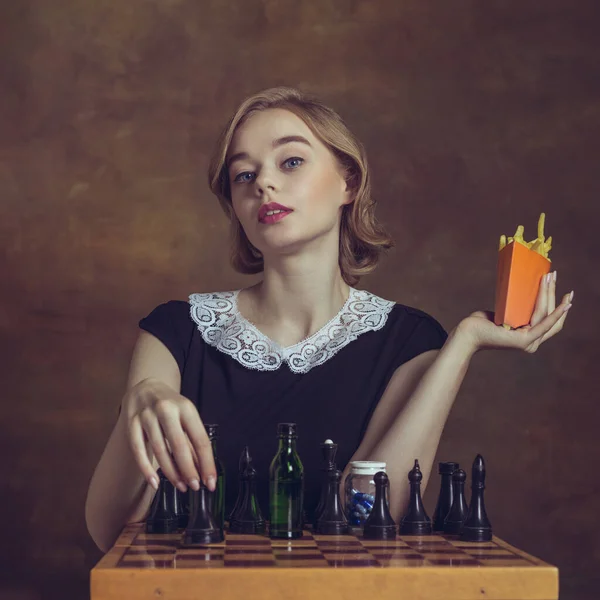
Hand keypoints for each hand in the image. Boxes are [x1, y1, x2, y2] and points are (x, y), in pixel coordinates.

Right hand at [122, 377, 215, 492]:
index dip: (206, 463)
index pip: (200, 439)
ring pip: (159, 450)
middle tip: (195, 486)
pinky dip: (146, 469)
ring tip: (180, 486)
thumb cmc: (171, 406)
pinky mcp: (131, 422)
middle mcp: (167, 410)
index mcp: (186, 408)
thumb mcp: (186, 416)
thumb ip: (192, 440)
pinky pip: (138, 450)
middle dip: (188, 470)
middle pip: (179, 445)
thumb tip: (202, 469)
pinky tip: (154, 482)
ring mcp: (147, 416)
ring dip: (171, 472)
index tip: (210, 481)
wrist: (145, 386)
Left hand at [457, 271, 572, 353]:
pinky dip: (556, 313)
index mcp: (528, 337)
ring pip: (546, 315)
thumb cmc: (481, 322)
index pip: (549, 321)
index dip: (558, 306)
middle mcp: (532, 342)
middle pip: (551, 316)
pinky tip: (564, 303)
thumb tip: (523, 293)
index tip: (562, 289)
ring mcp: (529, 343)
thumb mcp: (504, 313)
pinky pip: (544, 323)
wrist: (467, 332)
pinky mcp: (524, 340)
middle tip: (554, 275)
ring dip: (550, 294)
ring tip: (551, 277)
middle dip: (555, 294)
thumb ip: (516, 309)